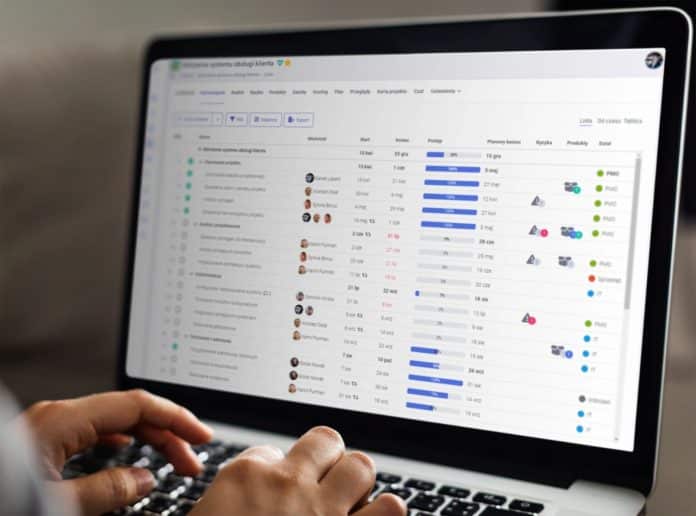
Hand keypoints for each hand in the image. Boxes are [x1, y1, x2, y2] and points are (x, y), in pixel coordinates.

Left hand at [21, 389, 212, 514]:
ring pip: (114, 421)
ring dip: (147, 439)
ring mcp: (52, 425)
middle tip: (191, 460)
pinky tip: (129, 457)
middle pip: (130, 411)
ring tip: (169, 460)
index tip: (201, 435)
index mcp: (64, 420)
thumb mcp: (56, 504)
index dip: (176, 418)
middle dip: (167, 433)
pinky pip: (96, 432)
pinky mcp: (45, 441)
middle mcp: (60, 415)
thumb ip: (107, 491)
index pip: (137, 405)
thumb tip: (143, 479)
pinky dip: (122, 443)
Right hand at [190, 426, 405, 515]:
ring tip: (350, 501)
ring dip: (358, 483)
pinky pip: (389, 509)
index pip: (270, 451)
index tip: (273, 493)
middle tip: (320, 485)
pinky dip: (384, 513)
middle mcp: (288, 485)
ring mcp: (324, 511)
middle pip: (324, 441)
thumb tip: (248, 501)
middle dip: (326, 460)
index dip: (275, 472)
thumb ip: (231, 505)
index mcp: (245, 478)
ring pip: (361, 465)